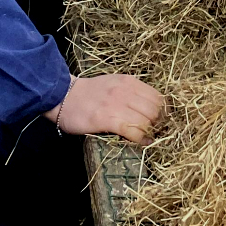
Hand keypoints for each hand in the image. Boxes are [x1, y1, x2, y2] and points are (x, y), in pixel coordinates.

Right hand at [46, 74, 163, 143]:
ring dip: (150, 132)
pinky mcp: (107, 119)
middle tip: (155, 132)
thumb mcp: (113, 83)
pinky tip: (141, 143)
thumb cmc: (88, 92)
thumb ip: (131, 91)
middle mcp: (126, 91)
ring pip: (147, 120)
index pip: (158, 97)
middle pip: (155, 110)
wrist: (62, 95)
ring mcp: (117, 104)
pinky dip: (141, 139)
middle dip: (158, 123)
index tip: (160, 121)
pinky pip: (133, 131)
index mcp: (129, 81)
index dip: (163, 111)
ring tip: (147, 138)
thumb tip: (150, 106)